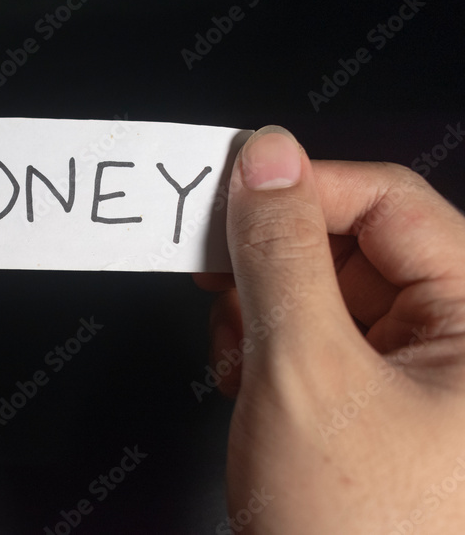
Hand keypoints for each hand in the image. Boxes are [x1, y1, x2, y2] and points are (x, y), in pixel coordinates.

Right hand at [196, 126, 464, 532]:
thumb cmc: (358, 532)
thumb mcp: (304, 369)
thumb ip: (279, 252)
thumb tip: (265, 158)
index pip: (389, 201)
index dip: (300, 190)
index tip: (225, 194)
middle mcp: (459, 343)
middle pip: (354, 242)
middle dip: (271, 262)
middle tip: (214, 277)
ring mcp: (420, 375)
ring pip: (324, 288)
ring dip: (262, 307)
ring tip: (236, 355)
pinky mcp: (378, 402)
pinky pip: (317, 335)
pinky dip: (268, 344)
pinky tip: (246, 378)